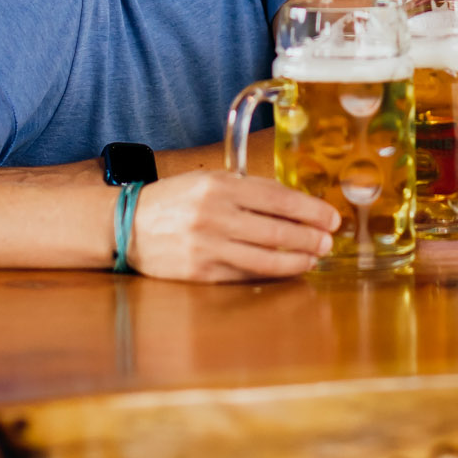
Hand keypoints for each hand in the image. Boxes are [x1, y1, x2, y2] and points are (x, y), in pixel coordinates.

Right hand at [126, 171, 339, 281]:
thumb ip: (247, 192)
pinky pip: (246, 275)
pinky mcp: (201, 273)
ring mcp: (208, 246)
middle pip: (277, 230)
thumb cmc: (174, 201)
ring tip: (313, 258)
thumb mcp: (208, 182)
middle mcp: (215, 215)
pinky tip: (286, 270)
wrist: (127, 225)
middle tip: (328, 242)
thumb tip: (293, 206)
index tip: (330, 217)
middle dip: (310, 238)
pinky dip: (271, 274)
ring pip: (266, 258)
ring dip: (297, 260)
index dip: (310, 210)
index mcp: (220, 186)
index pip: (278, 199)